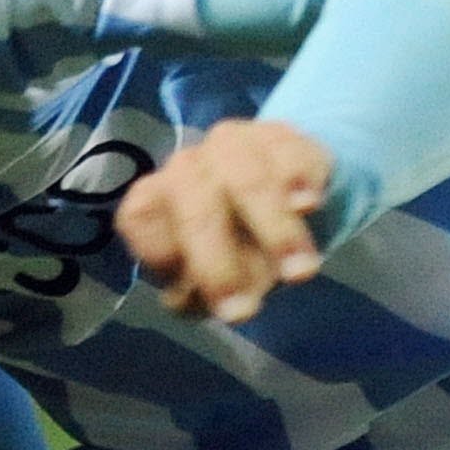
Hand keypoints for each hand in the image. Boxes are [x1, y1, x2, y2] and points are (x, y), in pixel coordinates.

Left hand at [116, 118, 337, 324]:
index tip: (198, 298)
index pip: (141, 221)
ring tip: (301, 273)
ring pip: (245, 179)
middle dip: (218, 263)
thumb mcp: (213, 279)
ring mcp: (232, 145)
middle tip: (243, 313)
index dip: (165, 258)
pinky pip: (288, 153)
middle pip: (194, 206)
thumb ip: (200, 292)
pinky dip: (298, 179)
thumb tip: (189, 300)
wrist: (291, 198)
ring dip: (275, 230)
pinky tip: (309, 205)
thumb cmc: (239, 248)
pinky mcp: (281, 136)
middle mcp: (186, 167)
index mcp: (155, 199)